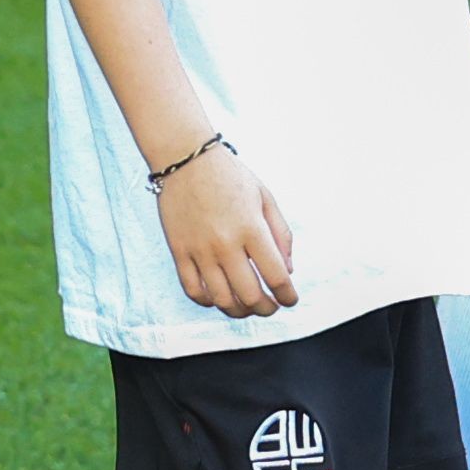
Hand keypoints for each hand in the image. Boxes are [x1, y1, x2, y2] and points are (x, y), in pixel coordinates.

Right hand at [151, 139, 295, 318]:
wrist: (185, 158)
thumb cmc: (230, 175)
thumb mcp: (265, 197)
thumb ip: (281, 234)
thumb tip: (287, 271)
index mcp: (252, 228)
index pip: (276, 277)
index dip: (288, 296)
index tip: (290, 300)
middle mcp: (226, 243)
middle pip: (250, 295)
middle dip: (266, 308)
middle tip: (271, 307)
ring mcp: (200, 250)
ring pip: (222, 299)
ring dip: (239, 311)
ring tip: (247, 307)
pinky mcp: (179, 251)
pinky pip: (193, 289)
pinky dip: (209, 301)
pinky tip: (219, 297)